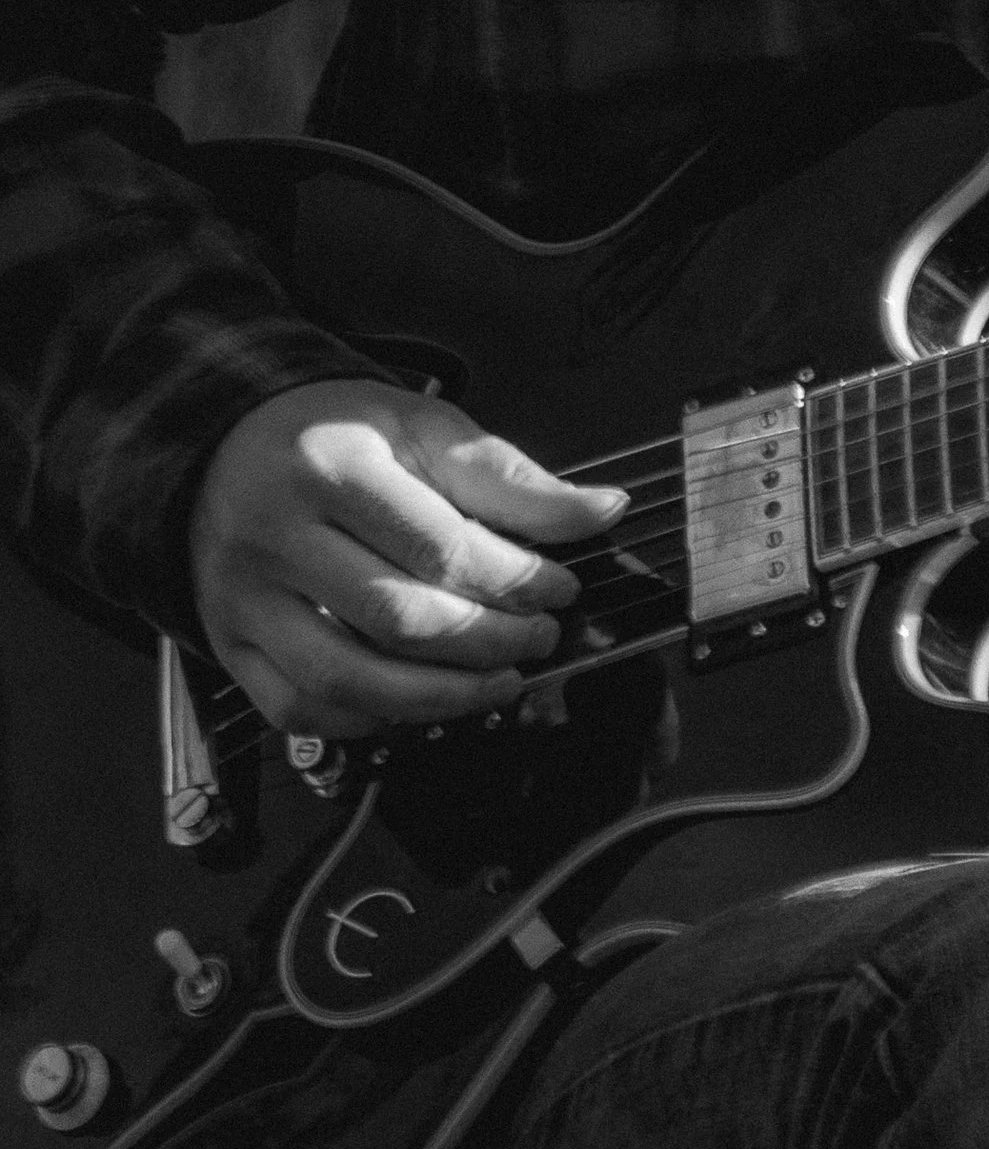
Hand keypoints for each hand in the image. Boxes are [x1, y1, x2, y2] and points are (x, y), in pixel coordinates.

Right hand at [189, 379, 629, 736]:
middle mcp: (275, 538)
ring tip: (499, 683)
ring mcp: (242, 599)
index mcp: (330, 468)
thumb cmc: (337, 435)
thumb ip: (511, 478)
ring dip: (438, 698)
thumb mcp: (425, 428)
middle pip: (396, 619)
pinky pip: (297, 709)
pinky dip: (367, 720)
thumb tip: (604, 511)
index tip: (562, 588)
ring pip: (345, 680)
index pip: (438, 546)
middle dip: (487, 642)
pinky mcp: (227, 644)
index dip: (513, 579)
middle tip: (539, 639)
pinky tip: (420, 703)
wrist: (225, 446)